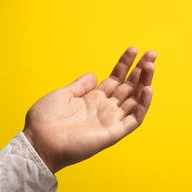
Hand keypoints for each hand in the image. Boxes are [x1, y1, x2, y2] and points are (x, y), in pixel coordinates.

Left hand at [23, 47, 156, 172]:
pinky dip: (143, 105)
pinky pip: (134, 119)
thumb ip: (81, 86)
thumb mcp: (63, 94)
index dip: (125, 64)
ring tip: (150, 65)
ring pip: (135, 100)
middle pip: (129, 87)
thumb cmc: (46, 119)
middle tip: (151, 54)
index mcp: (93, 98)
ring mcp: (111, 120)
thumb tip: (93, 75)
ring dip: (144, 83)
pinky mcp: (113, 132)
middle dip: (141, 70)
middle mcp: (105, 108)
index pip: (115, 79)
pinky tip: (147, 89)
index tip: (133, 50)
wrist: (39, 141)